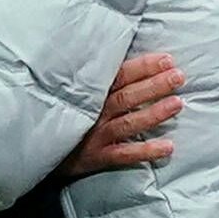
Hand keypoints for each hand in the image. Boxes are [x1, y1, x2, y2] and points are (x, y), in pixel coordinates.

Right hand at [67, 54, 182, 178]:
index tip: (167, 60)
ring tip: (177, 104)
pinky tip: (167, 147)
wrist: (40, 149)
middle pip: (127, 96)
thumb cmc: (68, 118)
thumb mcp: (79, 95)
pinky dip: (146, 151)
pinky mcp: (97, 157)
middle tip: (179, 77)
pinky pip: (124, 154)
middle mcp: (94, 112)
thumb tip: (136, 67)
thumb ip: (102, 82)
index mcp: (92, 93)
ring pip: (128, 123)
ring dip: (153, 113)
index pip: (120, 75)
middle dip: (154, 85)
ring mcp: (95, 135)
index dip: (144, 67)